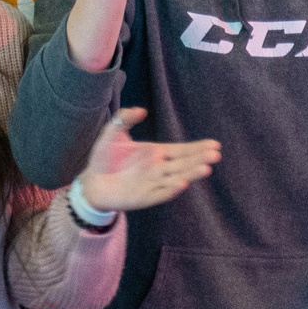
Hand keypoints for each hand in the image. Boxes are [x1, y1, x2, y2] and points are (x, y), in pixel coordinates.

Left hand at [77, 107, 220, 212]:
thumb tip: (142, 110)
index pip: (181, 150)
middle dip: (199, 159)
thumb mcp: (114, 132)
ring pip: (176, 178)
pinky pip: (160, 193)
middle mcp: (158, 169)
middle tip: (216, 154)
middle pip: (183, 164)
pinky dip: (171, 189)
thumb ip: (125, 118)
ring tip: (206, 168)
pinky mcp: (144, 197)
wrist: (92, 181)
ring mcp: (153, 184)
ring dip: (191, 174)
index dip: (197, 148)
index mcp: (155, 153)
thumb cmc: (105, 158)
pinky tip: (182, 183)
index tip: (215, 144)